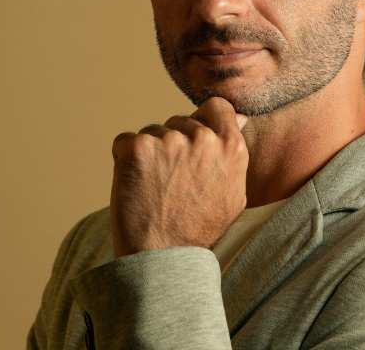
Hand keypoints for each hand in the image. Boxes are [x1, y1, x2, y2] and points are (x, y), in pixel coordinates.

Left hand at [110, 97, 248, 257]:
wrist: (162, 257)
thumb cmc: (199, 228)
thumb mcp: (235, 193)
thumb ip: (235, 153)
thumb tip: (240, 119)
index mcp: (230, 145)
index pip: (217, 106)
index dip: (204, 118)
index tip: (194, 135)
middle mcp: (202, 137)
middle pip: (180, 120)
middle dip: (173, 142)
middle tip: (171, 178)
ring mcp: (169, 140)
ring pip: (152, 132)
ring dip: (150, 152)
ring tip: (153, 186)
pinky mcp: (137, 148)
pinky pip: (124, 141)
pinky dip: (124, 158)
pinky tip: (134, 183)